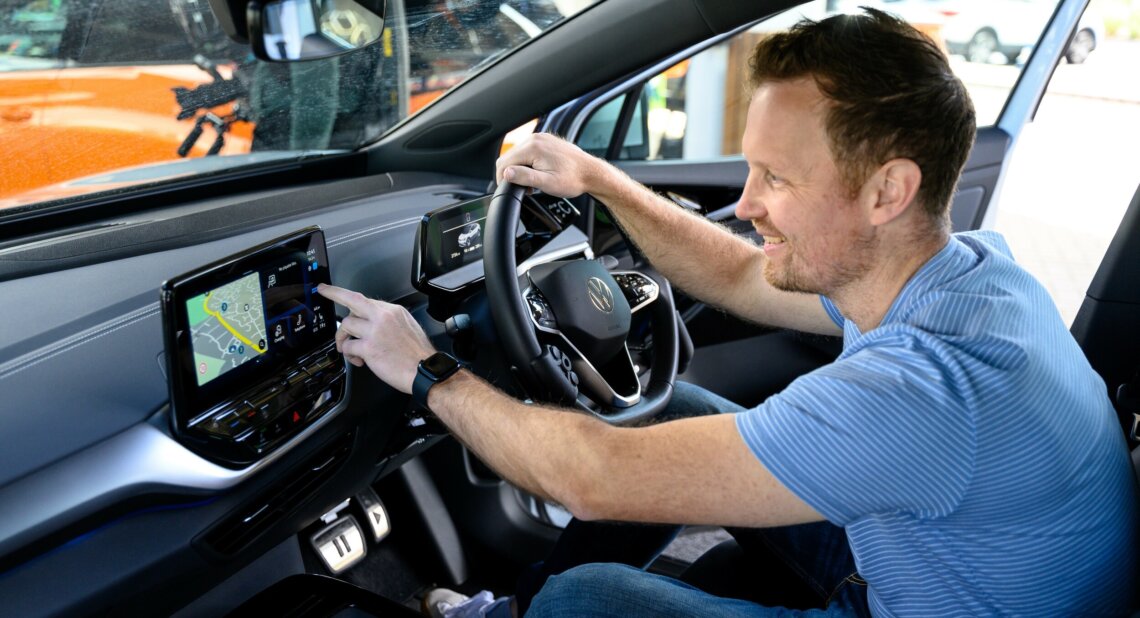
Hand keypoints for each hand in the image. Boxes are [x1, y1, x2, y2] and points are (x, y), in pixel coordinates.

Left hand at [317, 284, 435, 393]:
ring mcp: (375, 331)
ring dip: (342, 338)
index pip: (365, 299)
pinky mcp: (369, 347)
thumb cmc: (418, 355)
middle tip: (323, 291)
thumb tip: (371, 322)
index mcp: (393, 312)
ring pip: (346, 325)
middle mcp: (383, 317)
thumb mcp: (408, 327)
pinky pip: (348, 346)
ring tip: (349, 349)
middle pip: (352, 301)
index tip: (333, 289)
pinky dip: (349, 355)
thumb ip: (388, 321)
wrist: (426, 370)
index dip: (346, 293)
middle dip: (334, 293)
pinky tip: (358, 360)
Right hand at [495, 133, 601, 197]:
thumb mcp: (546, 183)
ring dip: (520, 169)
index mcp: (533, 147)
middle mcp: (535, 138)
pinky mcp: (546, 141)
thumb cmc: (573, 179)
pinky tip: (538, 173)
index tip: (509, 189)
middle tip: (524, 188)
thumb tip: (506, 173)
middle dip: (512, 174)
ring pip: (518, 154)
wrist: (591, 173)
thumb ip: (524, 177)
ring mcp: (541, 138)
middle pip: (509, 157)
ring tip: (532, 183)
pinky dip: (528, 163)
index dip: (502, 178)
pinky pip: (529, 151)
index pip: (504, 162)